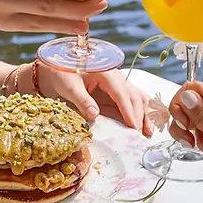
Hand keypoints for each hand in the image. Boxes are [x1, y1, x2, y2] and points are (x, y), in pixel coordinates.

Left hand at [37, 65, 153, 135]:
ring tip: (148, 131)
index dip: (128, 110)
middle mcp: (115, 76)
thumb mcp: (69, 86)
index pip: (121, 92)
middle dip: (138, 115)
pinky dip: (138, 110)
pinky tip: (143, 123)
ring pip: (136, 97)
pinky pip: (130, 99)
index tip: (133, 125)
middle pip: (132, 96)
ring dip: (143, 113)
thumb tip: (95, 115)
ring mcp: (115, 83)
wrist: (54, 68)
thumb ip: (82, 100)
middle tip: (140, 134)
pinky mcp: (112, 91)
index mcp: (105, 72)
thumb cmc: (60, 73)